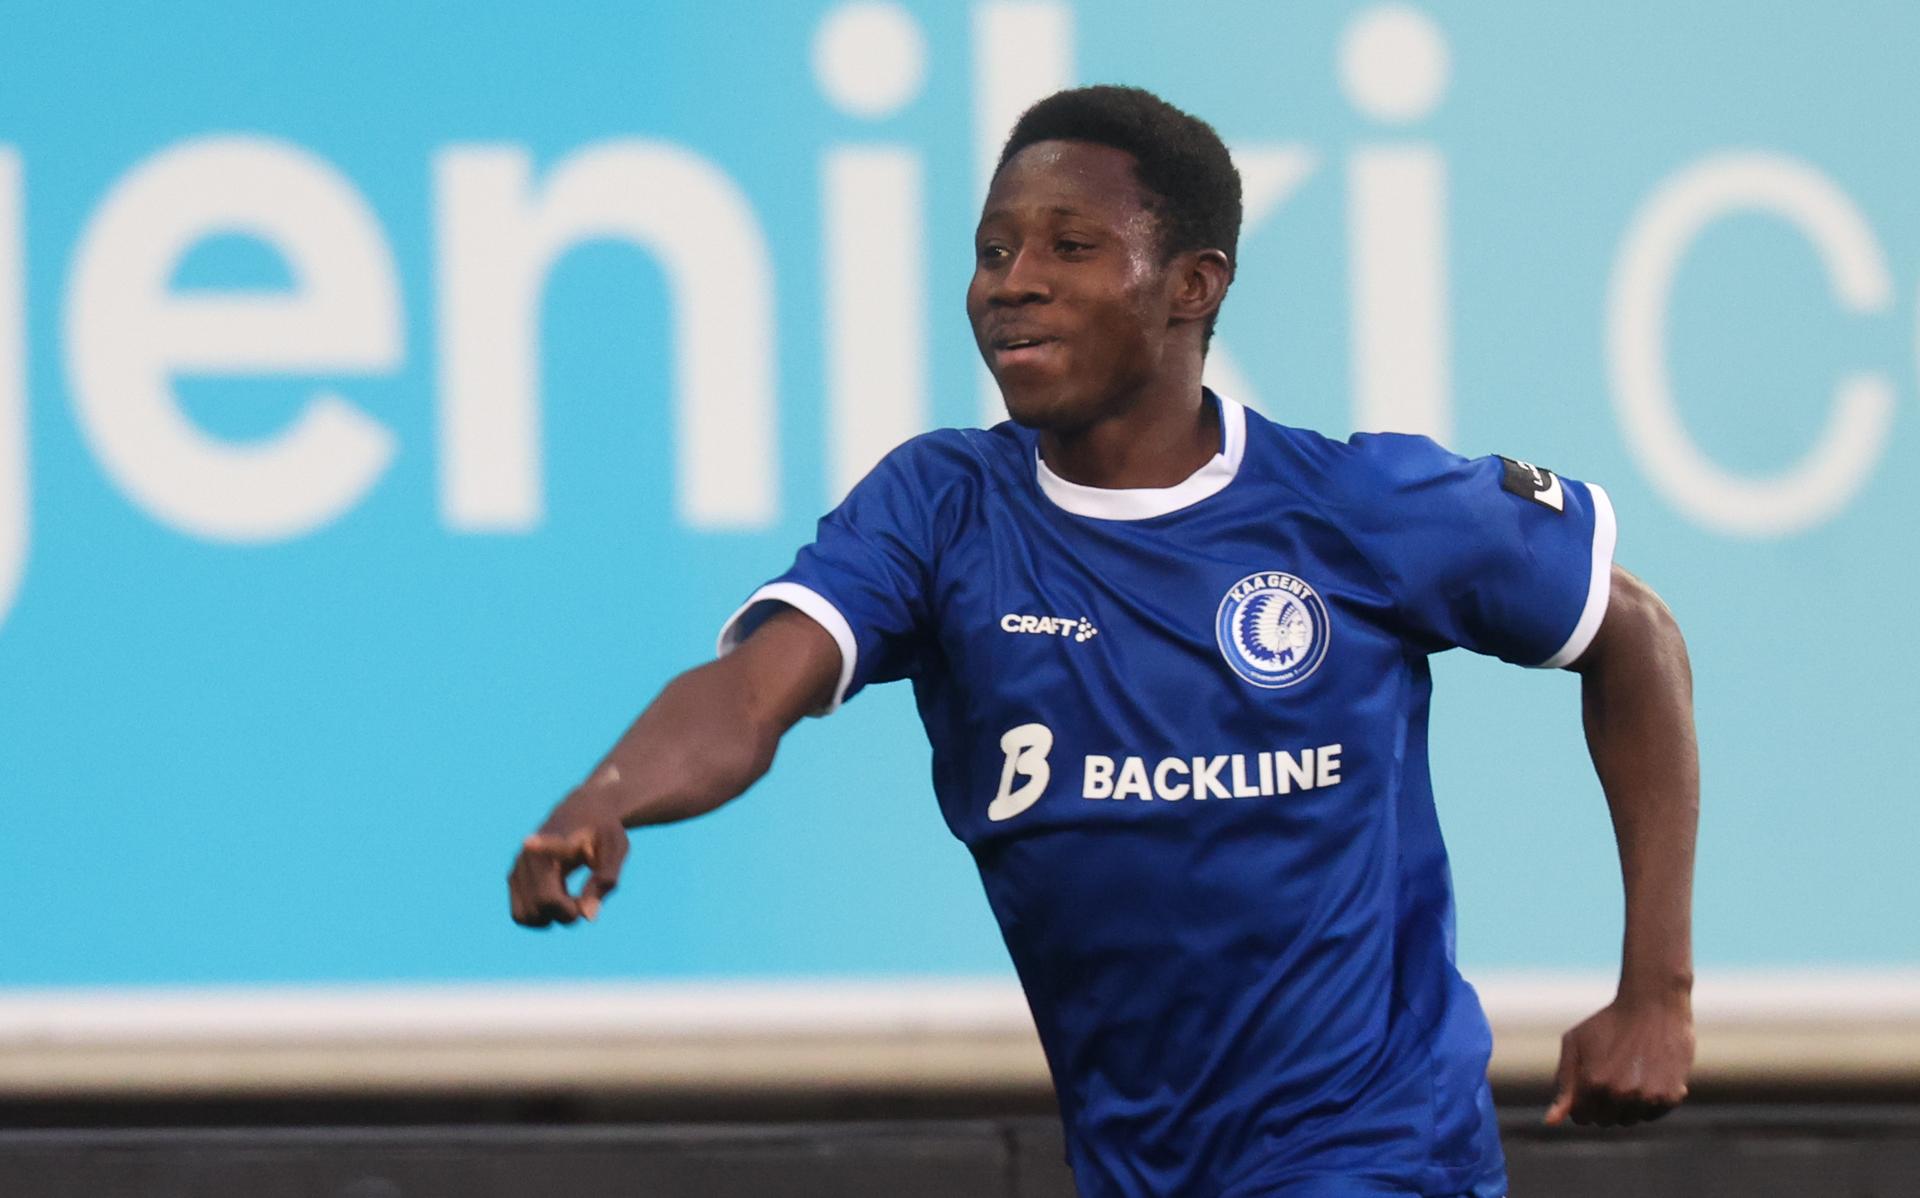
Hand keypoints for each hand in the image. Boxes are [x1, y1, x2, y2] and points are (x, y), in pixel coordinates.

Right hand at [507, 791, 629, 927]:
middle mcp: (530, 854)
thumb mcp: (615, 850)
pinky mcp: (513, 879)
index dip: (541, 846)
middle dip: (569, 913)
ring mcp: (517, 867)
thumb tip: (587, 917)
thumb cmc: (602, 833)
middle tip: (587, 900)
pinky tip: (559, 904)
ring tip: (572, 902)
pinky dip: (541, 918)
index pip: (550, 845)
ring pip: (527, 915)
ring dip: (553, 918)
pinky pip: (521, 916)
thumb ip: (605, 880)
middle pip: (544, 903)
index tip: (529, 841)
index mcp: (559, 839)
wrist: (582, 813)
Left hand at [1545, 994, 1693, 1126]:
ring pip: (1630, 1120)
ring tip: (1630, 1073)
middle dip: (1604, 1104)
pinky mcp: (1671, 1096)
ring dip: (1628, 1104)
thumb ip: (1563, 1084)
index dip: (1583, 1103)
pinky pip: (1653, 1114)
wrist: (1653, 1005)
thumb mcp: (1575, 1043)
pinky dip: (1650, 1101)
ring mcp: (1647, 1097)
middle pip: (1606, 1121)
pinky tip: (1649, 1074)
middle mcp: (1619, 1094)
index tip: (1590, 1084)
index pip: (1581, 1117)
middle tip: (1612, 1074)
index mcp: (1592, 1083)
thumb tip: (1551, 1122)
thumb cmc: (1609, 1022)